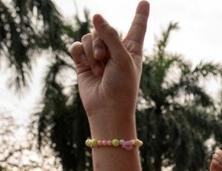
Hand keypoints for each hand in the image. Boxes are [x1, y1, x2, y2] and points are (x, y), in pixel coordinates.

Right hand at [69, 1, 148, 120]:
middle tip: (104, 59)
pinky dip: (80, 54)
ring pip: (88, 37)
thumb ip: (110, 35)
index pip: (137, 27)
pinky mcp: (83, 63)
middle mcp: (115, 50)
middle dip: (100, 41)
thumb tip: (96, 15)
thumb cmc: (122, 86)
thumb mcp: (122, 58)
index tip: (145, 2)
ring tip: (98, 69)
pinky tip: (86, 66)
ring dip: (91, 51)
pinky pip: (76, 46)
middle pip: (102, 28)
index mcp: (132, 49)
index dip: (140, 14)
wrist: (107, 108)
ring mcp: (98, 56)